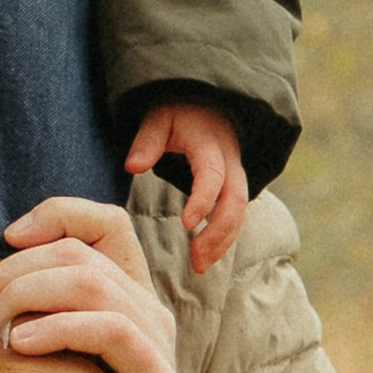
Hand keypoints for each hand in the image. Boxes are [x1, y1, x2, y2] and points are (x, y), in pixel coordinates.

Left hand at [0, 196, 201, 372]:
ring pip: (93, 281)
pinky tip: (23, 345)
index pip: (105, 222)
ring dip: (29, 295)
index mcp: (125, 299)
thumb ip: (5, 358)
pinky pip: (114, 330)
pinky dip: (61, 327)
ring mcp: (155, 344)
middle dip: (16, 272)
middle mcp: (148, 311)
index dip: (56, 214)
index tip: (6, 241)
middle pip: (79, 250)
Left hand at [123, 95, 246, 275]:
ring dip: (223, 242)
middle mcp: (230, 161)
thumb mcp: (158, 119)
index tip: (187, 223)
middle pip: (235, 200)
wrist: (207, 105)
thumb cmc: (177, 113)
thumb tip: (132, 166)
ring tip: (199, 267)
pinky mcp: (235, 187)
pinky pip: (236, 215)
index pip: (212, 174)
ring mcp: (236, 175)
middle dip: (218, 233)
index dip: (203, 199)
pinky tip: (205, 257)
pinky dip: (224, 238)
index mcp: (209, 144)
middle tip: (196, 260)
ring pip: (240, 213)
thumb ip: (147, 141)